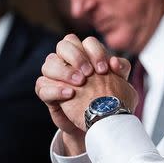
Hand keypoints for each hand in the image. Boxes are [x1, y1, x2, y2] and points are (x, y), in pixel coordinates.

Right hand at [36, 35, 131, 152]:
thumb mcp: (121, 83)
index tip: (104, 69)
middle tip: (89, 73)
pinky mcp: (48, 93)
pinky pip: (42, 85)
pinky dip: (55, 89)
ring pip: (49, 63)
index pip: (85, 42)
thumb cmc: (109, 97)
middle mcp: (68, 62)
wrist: (99, 121)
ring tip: (80, 83)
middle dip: (77, 57)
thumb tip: (115, 61)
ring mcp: (56, 76)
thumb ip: (121, 70)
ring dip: (64, 71)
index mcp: (86, 55)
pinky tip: (70, 94)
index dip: (95, 52)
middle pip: (63, 46)